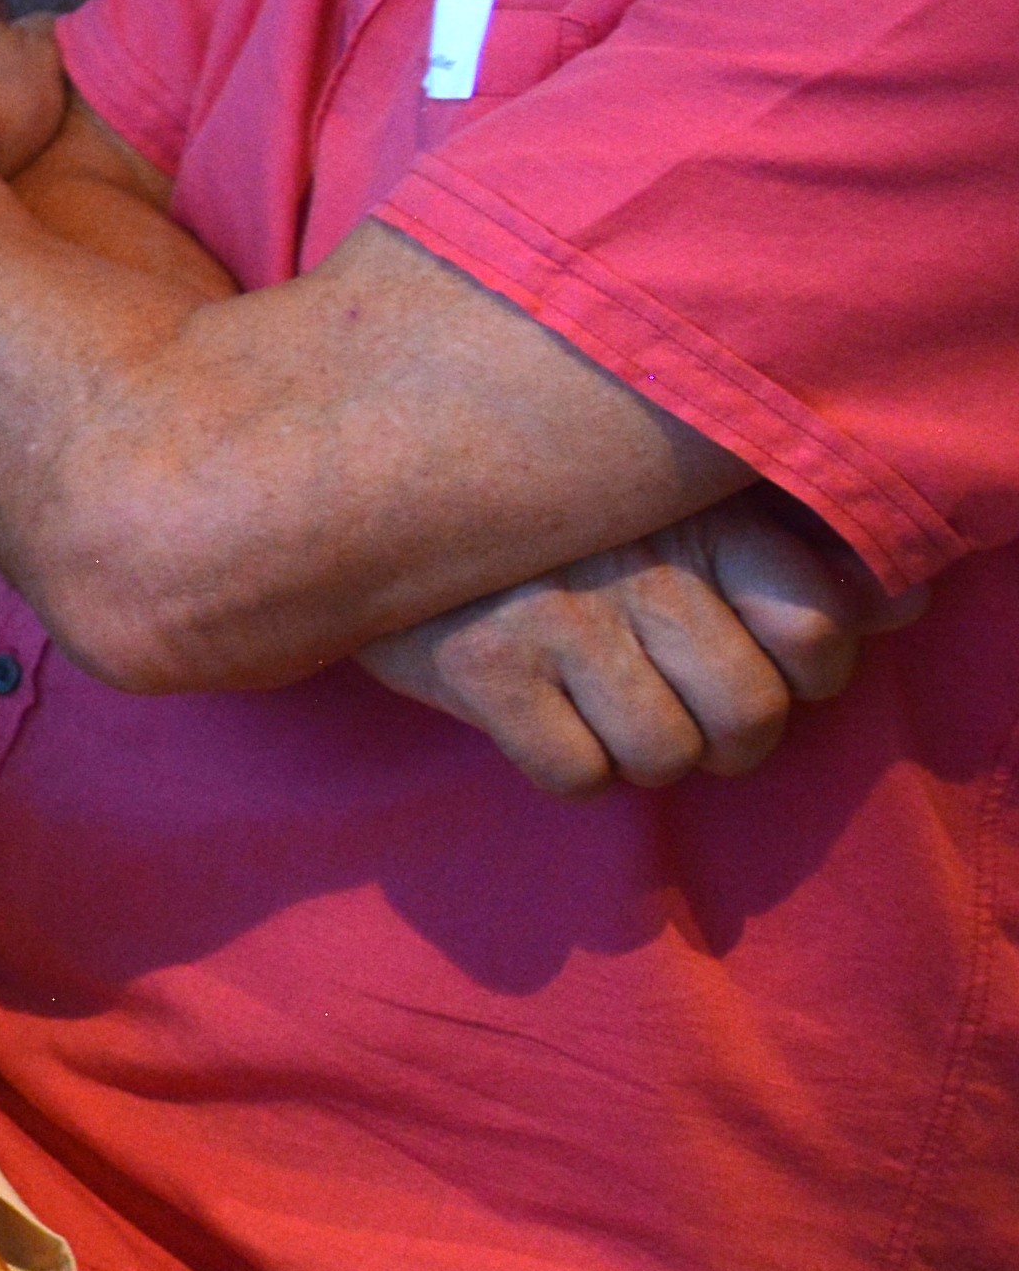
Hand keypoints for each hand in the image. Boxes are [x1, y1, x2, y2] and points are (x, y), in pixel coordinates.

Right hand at [366, 493, 911, 792]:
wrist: (364, 493)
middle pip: (751, 720)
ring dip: (639, 749)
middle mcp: (637, 564)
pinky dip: (567, 765)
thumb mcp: (681, 507)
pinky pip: (577, 777)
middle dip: (723, 733)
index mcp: (698, 514)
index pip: (819, 633)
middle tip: (672, 694)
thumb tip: (906, 604)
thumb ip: (804, 551)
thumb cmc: (553, 517)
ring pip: (666, 758)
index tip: (760, 654)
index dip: (805, 673)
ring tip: (600, 698)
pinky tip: (541, 711)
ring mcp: (557, 618)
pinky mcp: (479, 667)